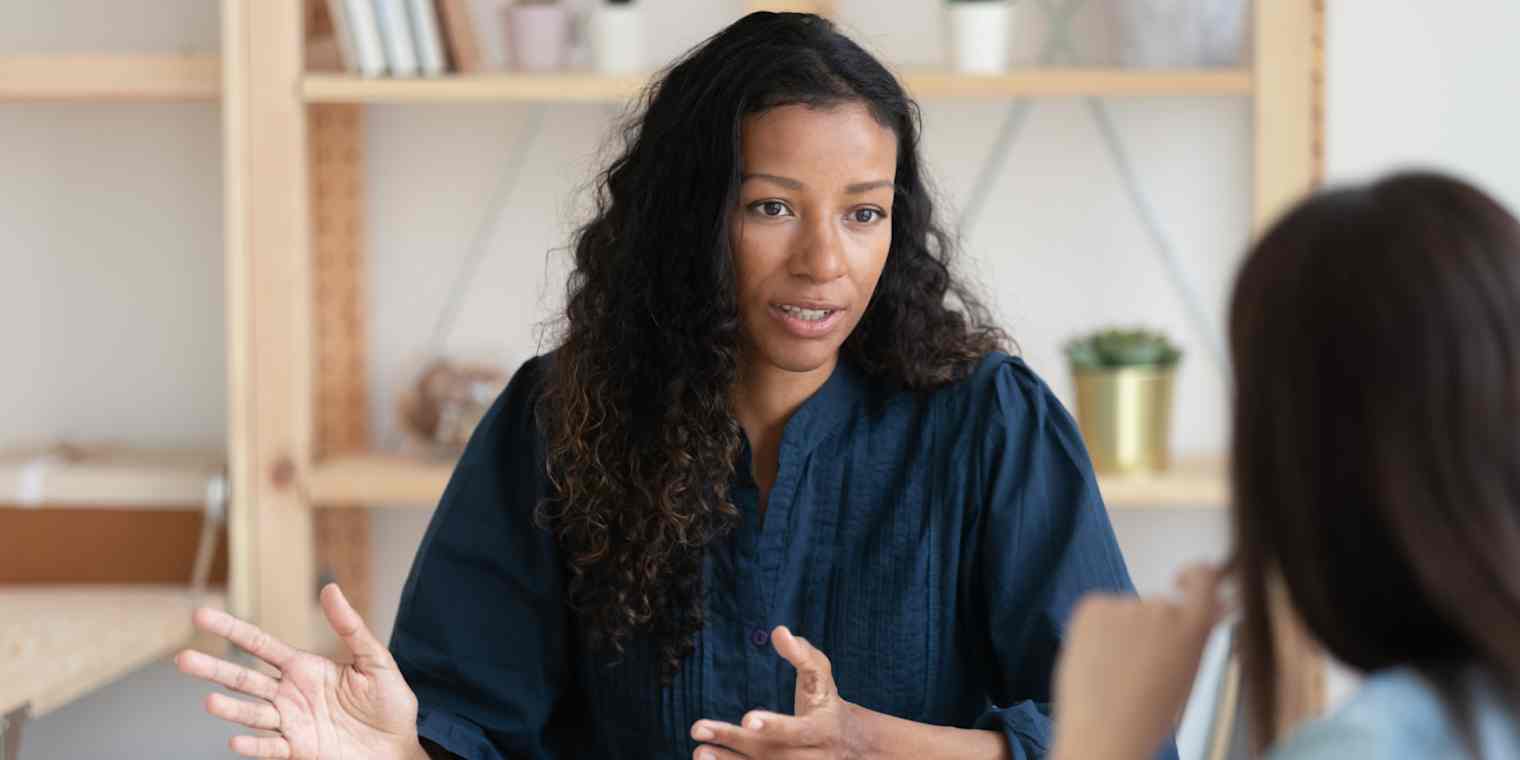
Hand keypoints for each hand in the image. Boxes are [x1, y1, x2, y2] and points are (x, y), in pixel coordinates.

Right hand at [176, 583, 422, 759]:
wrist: (399, 747)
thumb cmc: (389, 703)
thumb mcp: (374, 659)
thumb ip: (350, 627)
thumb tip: (330, 588)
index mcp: (303, 668)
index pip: (259, 645)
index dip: (231, 629)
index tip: (201, 616)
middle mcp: (289, 694)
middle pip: (243, 679)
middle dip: (214, 669)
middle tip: (183, 660)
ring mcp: (291, 723)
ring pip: (252, 713)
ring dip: (231, 709)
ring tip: (210, 702)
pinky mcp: (299, 750)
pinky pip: (271, 747)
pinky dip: (253, 745)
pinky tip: (236, 740)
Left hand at [690, 626, 866, 758]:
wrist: (851, 745)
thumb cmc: (826, 702)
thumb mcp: (821, 677)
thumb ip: (803, 654)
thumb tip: (779, 631)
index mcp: (824, 729)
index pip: (798, 731)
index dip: (774, 725)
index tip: (746, 718)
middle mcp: (813, 758)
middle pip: (773, 754)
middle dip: (736, 743)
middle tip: (699, 729)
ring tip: (699, 751)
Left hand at [1050, 564, 1227, 759]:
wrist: (1105, 733)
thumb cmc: (1149, 714)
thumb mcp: (1188, 672)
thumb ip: (1201, 633)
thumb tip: (1221, 602)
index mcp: (1195, 626)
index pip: (1203, 577)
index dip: (1193, 576)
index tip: (1181, 582)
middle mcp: (1163, 607)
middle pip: (1158, 606)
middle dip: (1149, 629)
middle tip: (1136, 668)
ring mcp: (1126, 604)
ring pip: (1126, 613)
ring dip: (1120, 632)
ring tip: (1113, 672)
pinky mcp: (1093, 605)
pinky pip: (1099, 611)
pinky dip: (1095, 630)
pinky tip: (1096, 661)